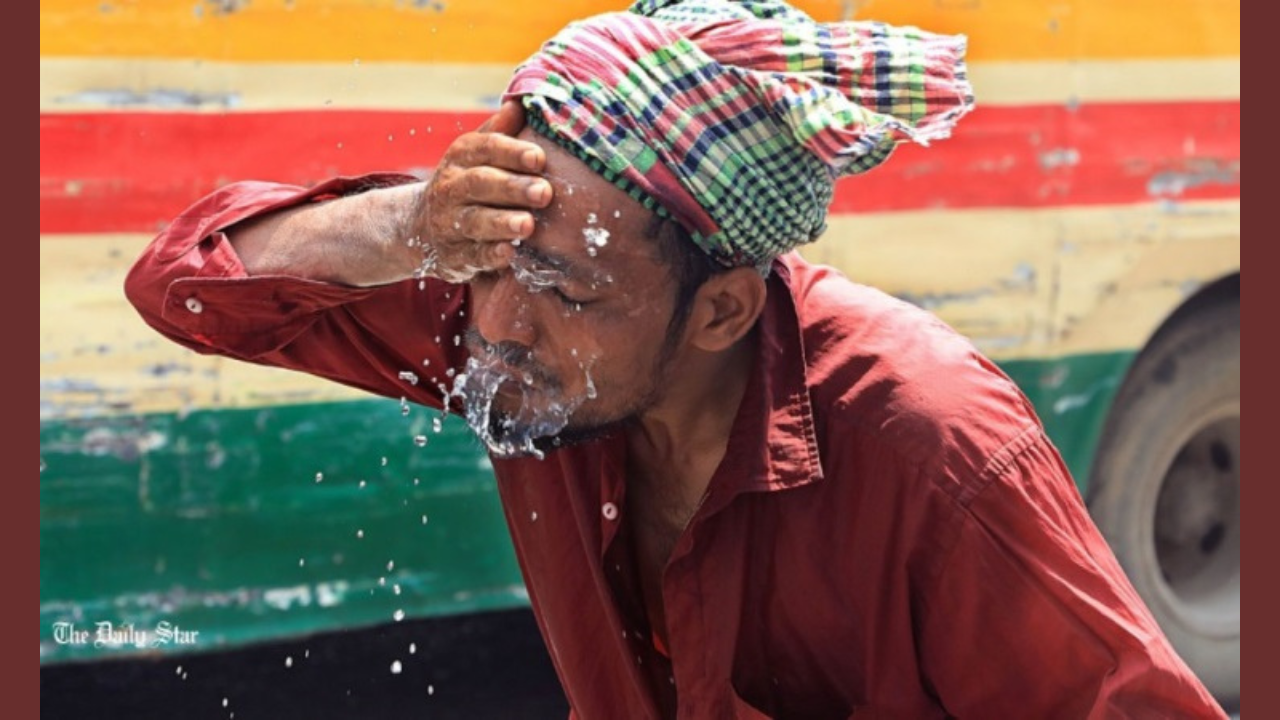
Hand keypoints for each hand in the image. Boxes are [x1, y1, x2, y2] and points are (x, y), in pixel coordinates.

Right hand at [413, 99, 552, 282]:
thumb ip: (499, 132)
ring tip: (528, 225)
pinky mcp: (453, 256)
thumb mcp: (476, 154)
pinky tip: (509, 254)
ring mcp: (449, 223)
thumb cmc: (467, 182)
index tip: (539, 158)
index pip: (485, 148)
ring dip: (502, 223)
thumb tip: (520, 103)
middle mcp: (451, 187)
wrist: (418, 227)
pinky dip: (490, 256)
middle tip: (544, 192)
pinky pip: (471, 256)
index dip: (512, 152)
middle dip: (513, 188)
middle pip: (480, 184)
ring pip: (475, 220)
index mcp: (462, 157)